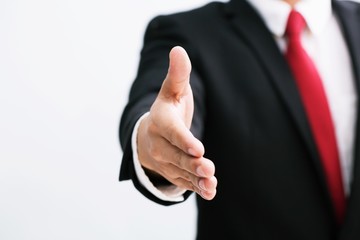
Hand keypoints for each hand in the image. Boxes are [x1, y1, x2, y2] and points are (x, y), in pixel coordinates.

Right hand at [137, 46, 216, 199]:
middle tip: (208, 168)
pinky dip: (195, 187)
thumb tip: (178, 49)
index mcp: (160, 121)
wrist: (151, 133)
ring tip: (211, 184)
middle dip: (191, 163)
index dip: (183, 140)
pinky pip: (183, 182)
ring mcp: (165, 160)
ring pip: (180, 172)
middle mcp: (159, 143)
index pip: (171, 132)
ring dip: (196, 179)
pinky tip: (210, 191)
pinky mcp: (172, 171)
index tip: (197, 148)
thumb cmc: (167, 109)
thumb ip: (177, 74)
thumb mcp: (171, 91)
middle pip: (175, 155)